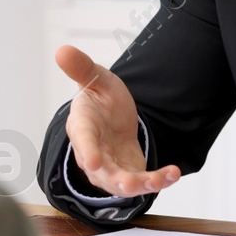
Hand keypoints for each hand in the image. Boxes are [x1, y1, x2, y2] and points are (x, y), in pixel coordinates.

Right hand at [55, 45, 179, 199]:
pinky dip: (158, 180)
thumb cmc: (99, 99)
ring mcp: (110, 167)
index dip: (87, 151)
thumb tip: (62, 50)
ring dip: (139, 185)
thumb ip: (82, 68)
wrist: (113, 117)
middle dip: (117, 180)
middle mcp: (93, 153)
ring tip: (160, 179)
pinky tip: (173, 173)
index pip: (83, 140)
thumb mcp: (96, 78)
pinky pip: (142, 181)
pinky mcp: (129, 173)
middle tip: (133, 183)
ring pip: (120, 184)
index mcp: (82, 126)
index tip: (93, 161)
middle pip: (101, 172)